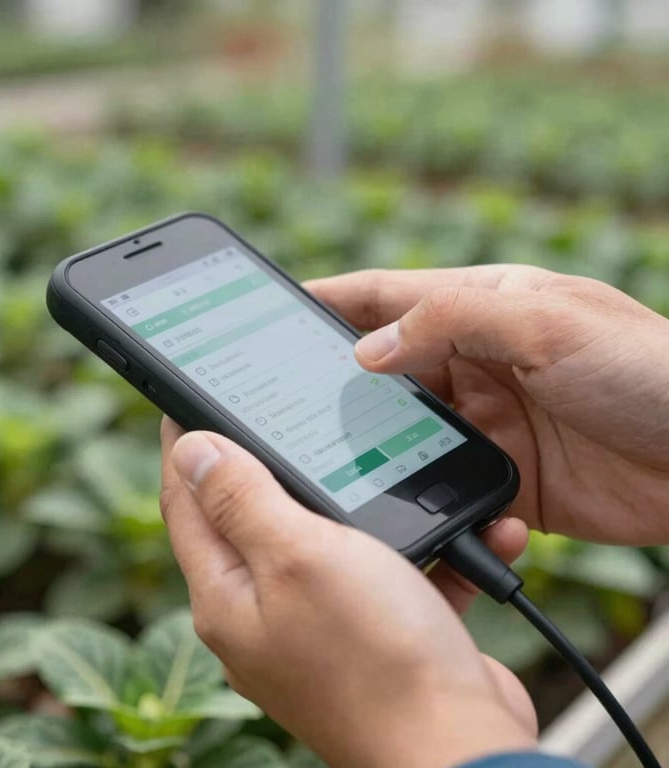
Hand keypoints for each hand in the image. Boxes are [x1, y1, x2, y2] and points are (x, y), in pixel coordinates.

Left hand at [160, 417, 535, 767]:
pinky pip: (386, 569)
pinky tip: (456, 529)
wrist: (462, 747)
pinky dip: (416, 546)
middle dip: (264, 462)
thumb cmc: (376, 657)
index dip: (185, 447)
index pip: (186, 503)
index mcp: (228, 595)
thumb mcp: (298, 557)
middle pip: (249, 518)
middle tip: (276, 412)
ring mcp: (318, 626)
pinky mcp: (372, 632)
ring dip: (357, 500)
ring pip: (324, 538)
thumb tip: (190, 451)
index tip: (190, 402)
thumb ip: (241, 500)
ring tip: (371, 459)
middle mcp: (263, 614)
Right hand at [307, 266, 668, 545]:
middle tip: (283, 399)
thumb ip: (451, 321)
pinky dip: (420, 491)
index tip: (274, 309)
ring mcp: (488, 422)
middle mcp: (478, 363)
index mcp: (484, 309)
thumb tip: (367, 351)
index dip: (330, 301)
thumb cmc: (648, 370)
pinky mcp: (503, 477)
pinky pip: (443, 483)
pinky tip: (401, 501)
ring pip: (405, 430)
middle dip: (337, 381)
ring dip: (373, 443)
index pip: (388, 297)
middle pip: (386, 368)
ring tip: (328, 456)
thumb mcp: (546, 323)